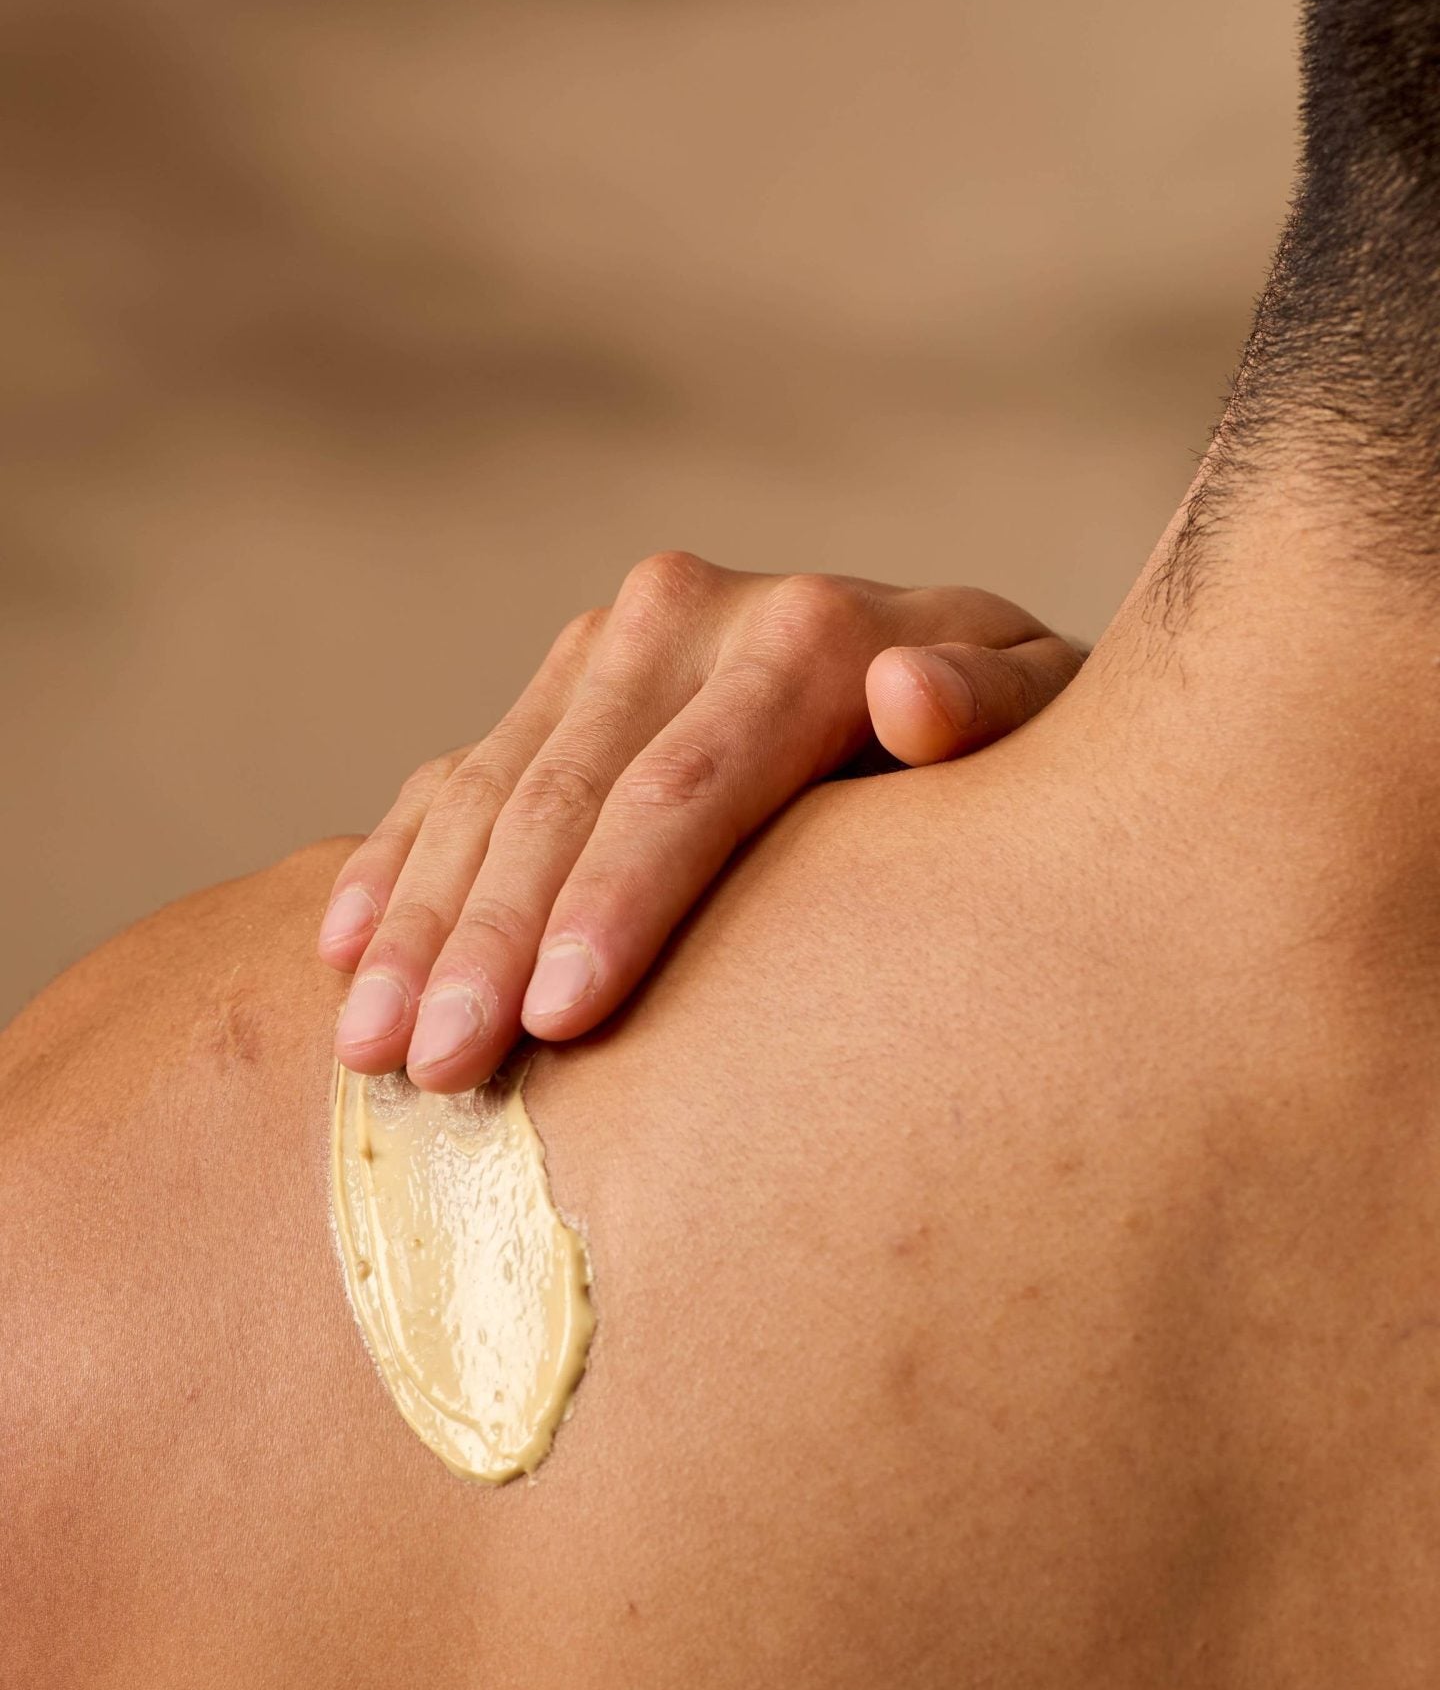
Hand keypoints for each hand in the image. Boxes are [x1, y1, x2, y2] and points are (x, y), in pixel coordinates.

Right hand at [320, 552, 1083, 1088]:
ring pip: (488, 791)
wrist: (972, 678)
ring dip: (415, 921)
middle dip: (487, 940)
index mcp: (811, 630)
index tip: (560, 1021)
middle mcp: (692, 615)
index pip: (690, 784)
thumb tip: (911, 698)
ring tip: (368, 1052)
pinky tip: (342, 954)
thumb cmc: (1024, 753)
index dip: (617, 903)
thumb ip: (995, 714)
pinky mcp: (558, 686)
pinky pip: (452, 778)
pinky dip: (394, 865)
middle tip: (432, 1074)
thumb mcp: (1052, 726)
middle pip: (565, 795)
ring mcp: (611, 647)